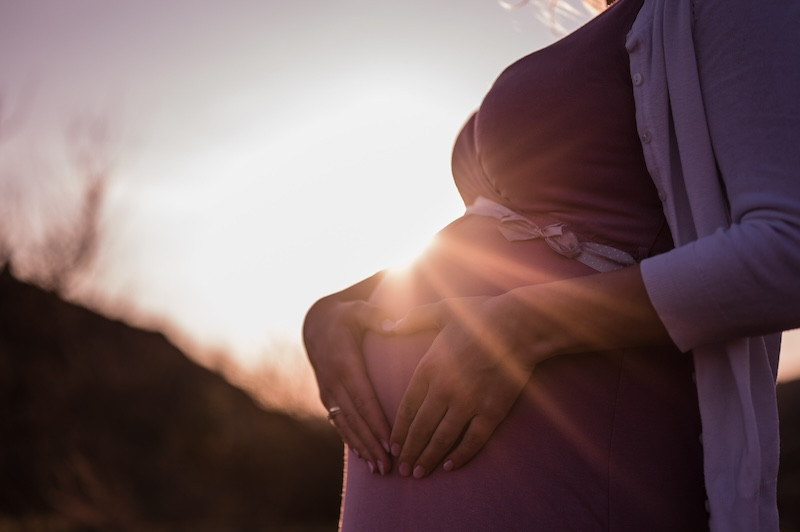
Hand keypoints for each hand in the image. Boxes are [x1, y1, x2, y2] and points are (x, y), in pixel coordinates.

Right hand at [303, 297, 393, 474]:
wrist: (316, 325)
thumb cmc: (345, 317)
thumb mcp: (357, 310)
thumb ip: (376, 316)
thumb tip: (394, 324)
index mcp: (345, 365)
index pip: (363, 399)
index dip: (376, 423)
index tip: (390, 442)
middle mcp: (334, 383)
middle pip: (356, 420)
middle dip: (372, 444)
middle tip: (390, 466)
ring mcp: (329, 393)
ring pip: (346, 427)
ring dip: (363, 449)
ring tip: (380, 469)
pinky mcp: (328, 398)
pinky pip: (340, 424)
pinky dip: (352, 442)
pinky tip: (365, 458)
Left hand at [386, 296, 533, 477]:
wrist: (520, 324)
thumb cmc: (482, 314)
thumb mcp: (442, 311)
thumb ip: (414, 319)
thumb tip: (390, 324)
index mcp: (429, 367)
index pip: (406, 408)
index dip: (398, 431)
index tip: (392, 446)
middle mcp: (444, 389)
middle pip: (420, 429)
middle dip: (409, 452)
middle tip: (401, 470)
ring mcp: (468, 403)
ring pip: (442, 439)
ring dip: (428, 459)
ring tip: (418, 474)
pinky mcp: (492, 411)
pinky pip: (472, 440)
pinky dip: (460, 455)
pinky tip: (449, 466)